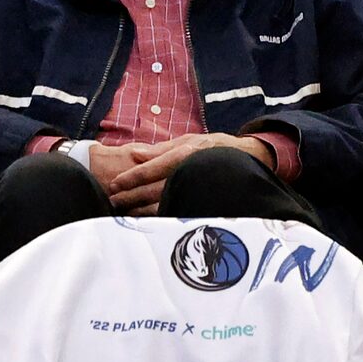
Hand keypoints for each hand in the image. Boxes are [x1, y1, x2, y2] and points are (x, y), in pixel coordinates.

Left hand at [96, 133, 274, 209]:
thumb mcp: (188, 140)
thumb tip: (134, 153)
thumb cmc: (214, 147)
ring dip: (141, 210)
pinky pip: (177, 211)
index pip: (151, 169)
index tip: (115, 184)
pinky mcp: (202, 203)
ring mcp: (196, 190)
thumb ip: (160, 149)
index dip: (131, 177)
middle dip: (130, 196)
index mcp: (184, 155)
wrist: (251, 160)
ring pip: (164, 204)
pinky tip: (147, 220)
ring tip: (124, 213)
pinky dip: (160, 217)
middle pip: (153, 189)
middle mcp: (188, 174)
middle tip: (112, 201)